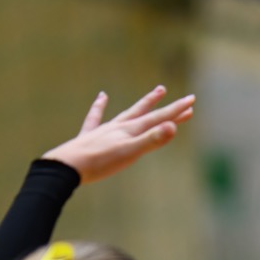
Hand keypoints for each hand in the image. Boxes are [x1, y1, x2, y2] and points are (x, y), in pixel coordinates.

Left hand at [43, 86, 195, 184]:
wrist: (67, 167)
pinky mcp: (90, 137)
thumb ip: (151, 140)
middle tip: (179, 96)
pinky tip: (102, 96)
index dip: (176, 111)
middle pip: (146, 113)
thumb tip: (172, 127)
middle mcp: (119, 126)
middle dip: (164, 106)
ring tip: (156, 92)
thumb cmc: (100, 163)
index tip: (191, 101)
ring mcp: (104, 130)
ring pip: (127, 113)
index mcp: (130, 131)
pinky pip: (96, 117)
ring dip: (143, 104)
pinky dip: (100, 106)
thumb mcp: (130, 153)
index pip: (158, 119)